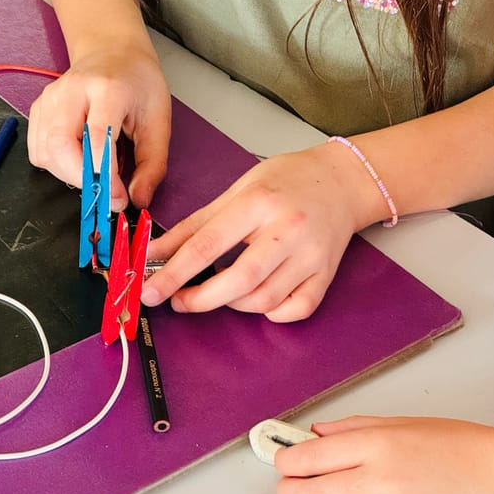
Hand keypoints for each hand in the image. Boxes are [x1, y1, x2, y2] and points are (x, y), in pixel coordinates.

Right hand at [27, 44, 170, 210]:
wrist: (111, 53)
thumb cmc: (136, 83)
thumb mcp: (158, 120)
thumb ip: (151, 163)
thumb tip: (138, 198)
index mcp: (107, 88)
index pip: (97, 137)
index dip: (106, 176)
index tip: (118, 198)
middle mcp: (72, 91)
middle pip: (61, 146)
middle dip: (82, 180)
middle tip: (105, 193)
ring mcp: (50, 99)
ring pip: (45, 153)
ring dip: (69, 176)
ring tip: (94, 173)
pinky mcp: (38, 109)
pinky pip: (38, 151)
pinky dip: (56, 166)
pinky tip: (78, 161)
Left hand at [140, 142, 381, 321]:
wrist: (341, 181)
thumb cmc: (285, 182)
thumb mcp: (235, 191)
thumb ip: (194, 226)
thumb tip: (155, 253)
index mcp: (258, 203)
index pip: (207, 245)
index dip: (174, 273)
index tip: (152, 291)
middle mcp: (287, 229)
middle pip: (239, 280)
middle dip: (202, 299)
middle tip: (180, 301)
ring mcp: (310, 254)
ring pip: (265, 300)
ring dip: (233, 305)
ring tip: (221, 291)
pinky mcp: (327, 273)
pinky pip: (296, 309)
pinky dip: (272, 313)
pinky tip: (258, 298)